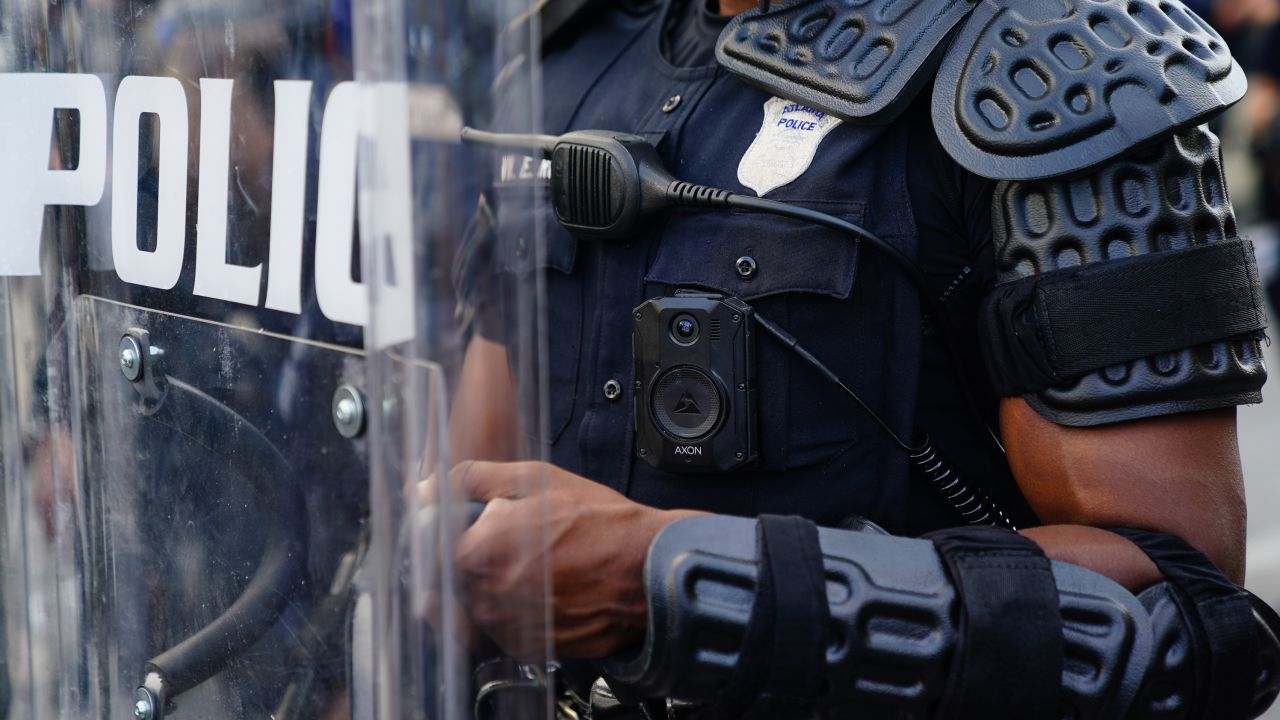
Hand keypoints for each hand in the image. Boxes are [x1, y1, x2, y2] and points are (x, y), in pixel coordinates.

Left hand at [435, 461, 697, 658]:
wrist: (648, 568)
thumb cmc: (600, 523)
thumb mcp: (536, 478)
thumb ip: (471, 479)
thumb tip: (426, 488)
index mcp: (480, 551)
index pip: (433, 546)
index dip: (452, 531)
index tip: (471, 525)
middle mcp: (488, 596)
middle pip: (452, 577)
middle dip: (473, 559)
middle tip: (515, 541)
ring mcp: (507, 626)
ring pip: (475, 604)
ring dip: (492, 585)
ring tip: (536, 563)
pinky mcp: (527, 647)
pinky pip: (501, 627)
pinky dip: (514, 608)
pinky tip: (546, 587)